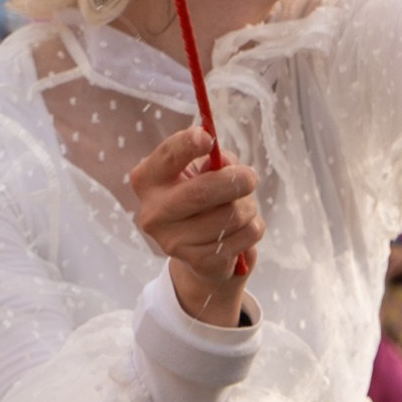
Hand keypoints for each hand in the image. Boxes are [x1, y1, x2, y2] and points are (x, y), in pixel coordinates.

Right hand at [129, 127, 261, 327]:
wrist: (202, 251)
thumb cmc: (204, 197)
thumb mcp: (206, 170)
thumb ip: (216, 160)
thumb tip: (226, 166)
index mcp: (149, 180)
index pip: (166, 156)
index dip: (187, 144)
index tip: (208, 138)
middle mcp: (153, 212)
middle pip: (201, 192)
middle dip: (236, 181)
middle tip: (250, 178)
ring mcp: (172, 242)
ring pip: (231, 215)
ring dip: (248, 207)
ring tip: (241, 208)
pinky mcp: (198, 263)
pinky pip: (244, 236)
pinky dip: (252, 228)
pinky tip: (239, 230)